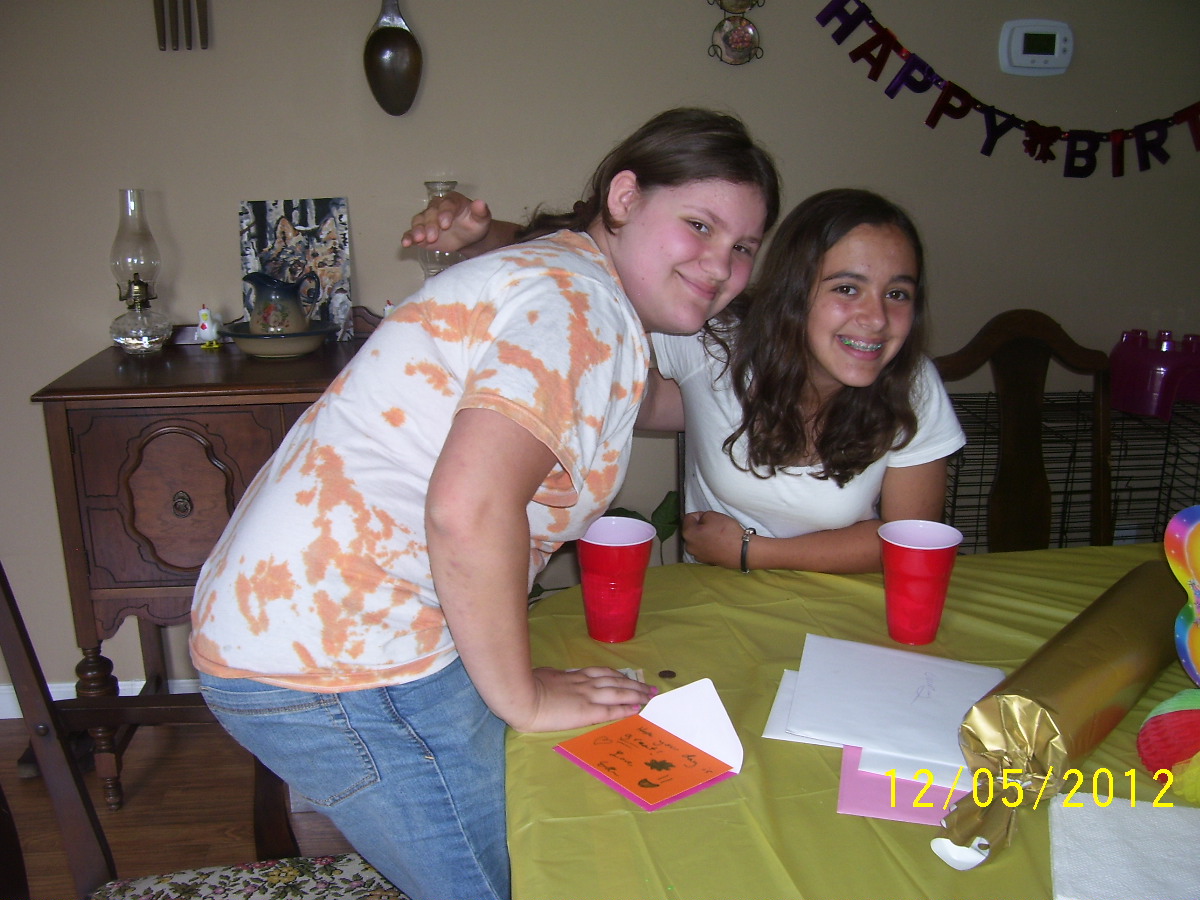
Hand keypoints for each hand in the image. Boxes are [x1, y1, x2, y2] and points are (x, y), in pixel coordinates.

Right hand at [401, 192, 492, 251]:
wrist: (469, 237)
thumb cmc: (474, 224)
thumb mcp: (481, 218)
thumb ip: (480, 211)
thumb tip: (480, 203)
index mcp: (452, 201)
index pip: (446, 204)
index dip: (445, 213)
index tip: (446, 224)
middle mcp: (437, 208)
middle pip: (430, 213)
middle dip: (430, 224)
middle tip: (433, 236)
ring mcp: (427, 220)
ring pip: (419, 221)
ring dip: (417, 230)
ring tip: (419, 239)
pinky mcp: (422, 232)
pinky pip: (412, 233)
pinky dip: (408, 237)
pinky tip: (406, 243)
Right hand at [511, 667, 654, 732]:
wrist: (523, 697)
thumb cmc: (527, 685)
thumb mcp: (544, 675)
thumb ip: (554, 676)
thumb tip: (554, 676)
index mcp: (574, 676)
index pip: (603, 673)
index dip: (619, 676)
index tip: (630, 678)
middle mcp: (585, 683)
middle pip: (616, 681)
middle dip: (635, 685)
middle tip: (651, 688)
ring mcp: (587, 696)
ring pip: (618, 693)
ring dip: (637, 694)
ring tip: (650, 696)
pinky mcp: (587, 712)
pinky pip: (611, 710)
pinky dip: (625, 708)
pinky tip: (637, 708)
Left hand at [680, 510, 745, 568]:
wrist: (741, 551)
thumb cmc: (726, 531)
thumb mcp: (713, 515)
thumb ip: (702, 516)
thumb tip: (701, 521)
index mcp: (687, 534)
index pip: (688, 518)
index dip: (699, 514)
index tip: (710, 516)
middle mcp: (689, 547)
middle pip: (692, 531)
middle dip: (700, 527)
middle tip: (713, 525)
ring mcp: (697, 556)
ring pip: (698, 541)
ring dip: (704, 537)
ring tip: (717, 535)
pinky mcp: (706, 562)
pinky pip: (704, 549)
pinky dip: (709, 546)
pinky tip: (719, 544)